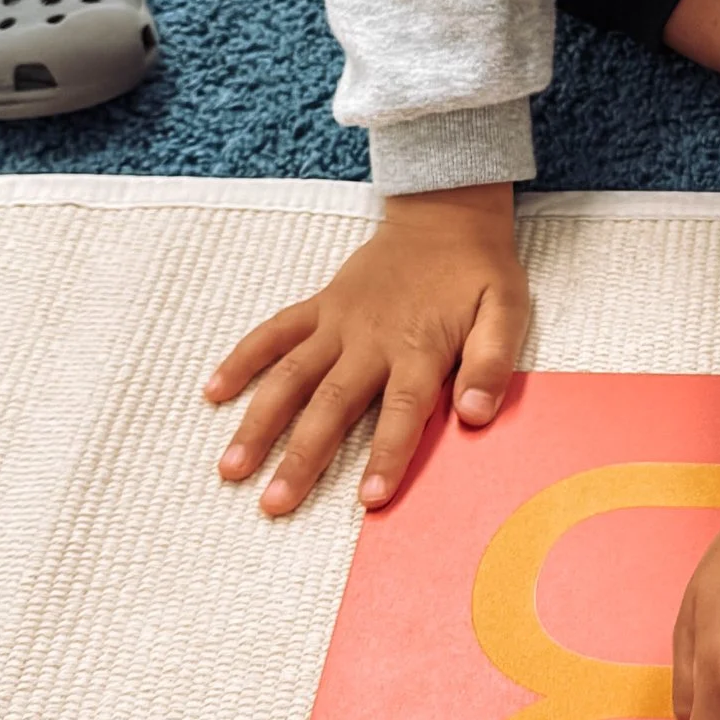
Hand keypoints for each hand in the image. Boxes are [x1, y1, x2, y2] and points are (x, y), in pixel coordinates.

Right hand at [204, 184, 526, 515]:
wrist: (445, 216)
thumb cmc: (478, 273)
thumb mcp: (506, 310)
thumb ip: (491, 361)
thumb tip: (476, 413)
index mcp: (419, 348)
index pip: (402, 413)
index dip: (388, 456)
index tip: (370, 500)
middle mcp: (371, 339)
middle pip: (331, 404)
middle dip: (301, 456)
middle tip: (275, 503)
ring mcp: (338, 323)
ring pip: (290, 376)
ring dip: (259, 422)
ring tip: (230, 467)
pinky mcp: (319, 307)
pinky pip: (274, 333)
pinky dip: (243, 360)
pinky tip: (213, 392)